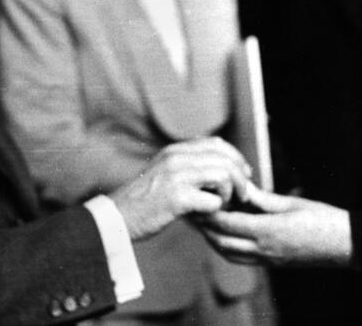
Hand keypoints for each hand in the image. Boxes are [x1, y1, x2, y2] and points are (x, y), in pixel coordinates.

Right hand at [110, 137, 249, 240]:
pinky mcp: (177, 199)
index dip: (236, 158)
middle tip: (243, 195)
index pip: (217, 144)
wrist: (117, 218)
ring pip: (222, 176)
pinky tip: (207, 215)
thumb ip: (188, 165)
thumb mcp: (164, 172)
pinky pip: (213, 201)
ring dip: (230, 194)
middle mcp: (176, 158)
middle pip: (224, 159)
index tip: (244, 173)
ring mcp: (176, 177)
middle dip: (240, 178)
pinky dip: (216, 210)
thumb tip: (222, 167)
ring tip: (225, 205)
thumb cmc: (144, 200)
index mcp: (175, 150)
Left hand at [197, 186, 352, 266]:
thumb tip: (242, 190)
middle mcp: (264, 249)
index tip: (197, 201)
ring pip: (229, 254)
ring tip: (204, 224)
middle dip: (204, 228)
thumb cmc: (323, 219)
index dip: (209, 214)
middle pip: (222, 242)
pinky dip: (228, 248)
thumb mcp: (292, 203)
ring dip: (214, 240)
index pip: (228, 223)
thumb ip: (263, 200)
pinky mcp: (273, 263)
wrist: (346, 245)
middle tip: (192, 213)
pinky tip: (226, 237)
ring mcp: (268, 259)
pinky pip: (242, 259)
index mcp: (268, 231)